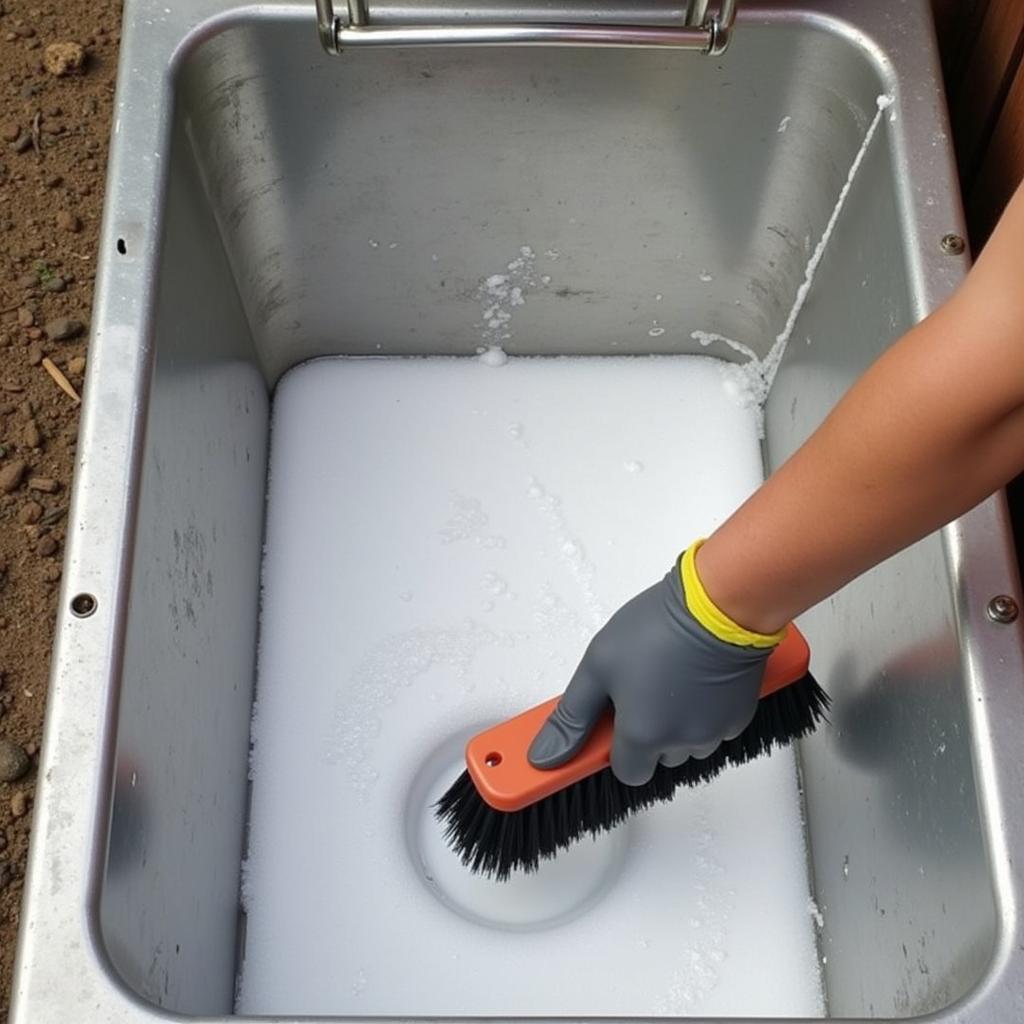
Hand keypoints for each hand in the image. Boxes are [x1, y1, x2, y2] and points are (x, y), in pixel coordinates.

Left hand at [527, 558, 771, 785]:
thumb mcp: (597, 667)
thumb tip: (546, 756)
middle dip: (648, 732)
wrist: (716, 605)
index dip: (617, 748)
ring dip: (677, 722)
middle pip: (659, 758)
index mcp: (645, 736)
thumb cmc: (658, 629)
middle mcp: (682, 743)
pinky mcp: (740, 714)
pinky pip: (715, 725)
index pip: (628, 773)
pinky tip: (693, 676)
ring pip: (689, 743)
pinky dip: (704, 709)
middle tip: (639, 688)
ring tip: (668, 676)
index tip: (613, 724)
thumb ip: (571, 717)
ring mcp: (715, 730)